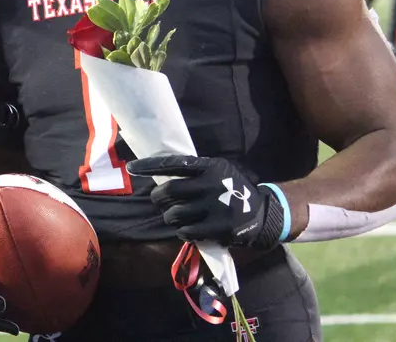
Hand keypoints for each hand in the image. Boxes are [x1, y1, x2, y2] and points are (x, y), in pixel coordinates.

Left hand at [126, 155, 284, 248]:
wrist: (263, 213)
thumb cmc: (233, 189)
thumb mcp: (219, 172)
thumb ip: (195, 171)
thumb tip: (159, 173)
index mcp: (210, 167)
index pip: (173, 164)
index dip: (150, 166)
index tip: (132, 168)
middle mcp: (212, 184)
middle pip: (169, 191)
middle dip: (158, 198)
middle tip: (159, 201)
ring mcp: (216, 207)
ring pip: (174, 214)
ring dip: (169, 217)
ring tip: (175, 217)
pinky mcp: (220, 228)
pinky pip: (186, 231)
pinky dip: (182, 232)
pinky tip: (187, 229)